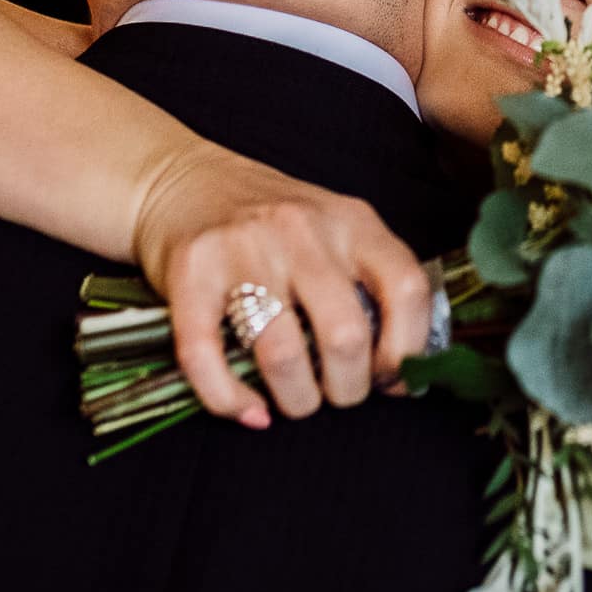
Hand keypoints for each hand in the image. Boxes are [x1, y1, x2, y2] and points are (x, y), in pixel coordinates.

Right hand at [131, 139, 431, 429]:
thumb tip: (400, 377)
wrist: (184, 181)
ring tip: (295, 400)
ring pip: (283, 354)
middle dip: (348, 389)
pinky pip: (206, 357)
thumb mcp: (336, 233)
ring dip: (297, 399)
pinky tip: (248, 410)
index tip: (391, 378)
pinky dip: (230, 400)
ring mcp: (242, 249)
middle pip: (345, 335)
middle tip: (337, 394)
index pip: (406, 289)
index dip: (407, 349)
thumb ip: (372, 288)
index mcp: (351, 221)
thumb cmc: (272, 224)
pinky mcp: (190, 274)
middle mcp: (301, 229)